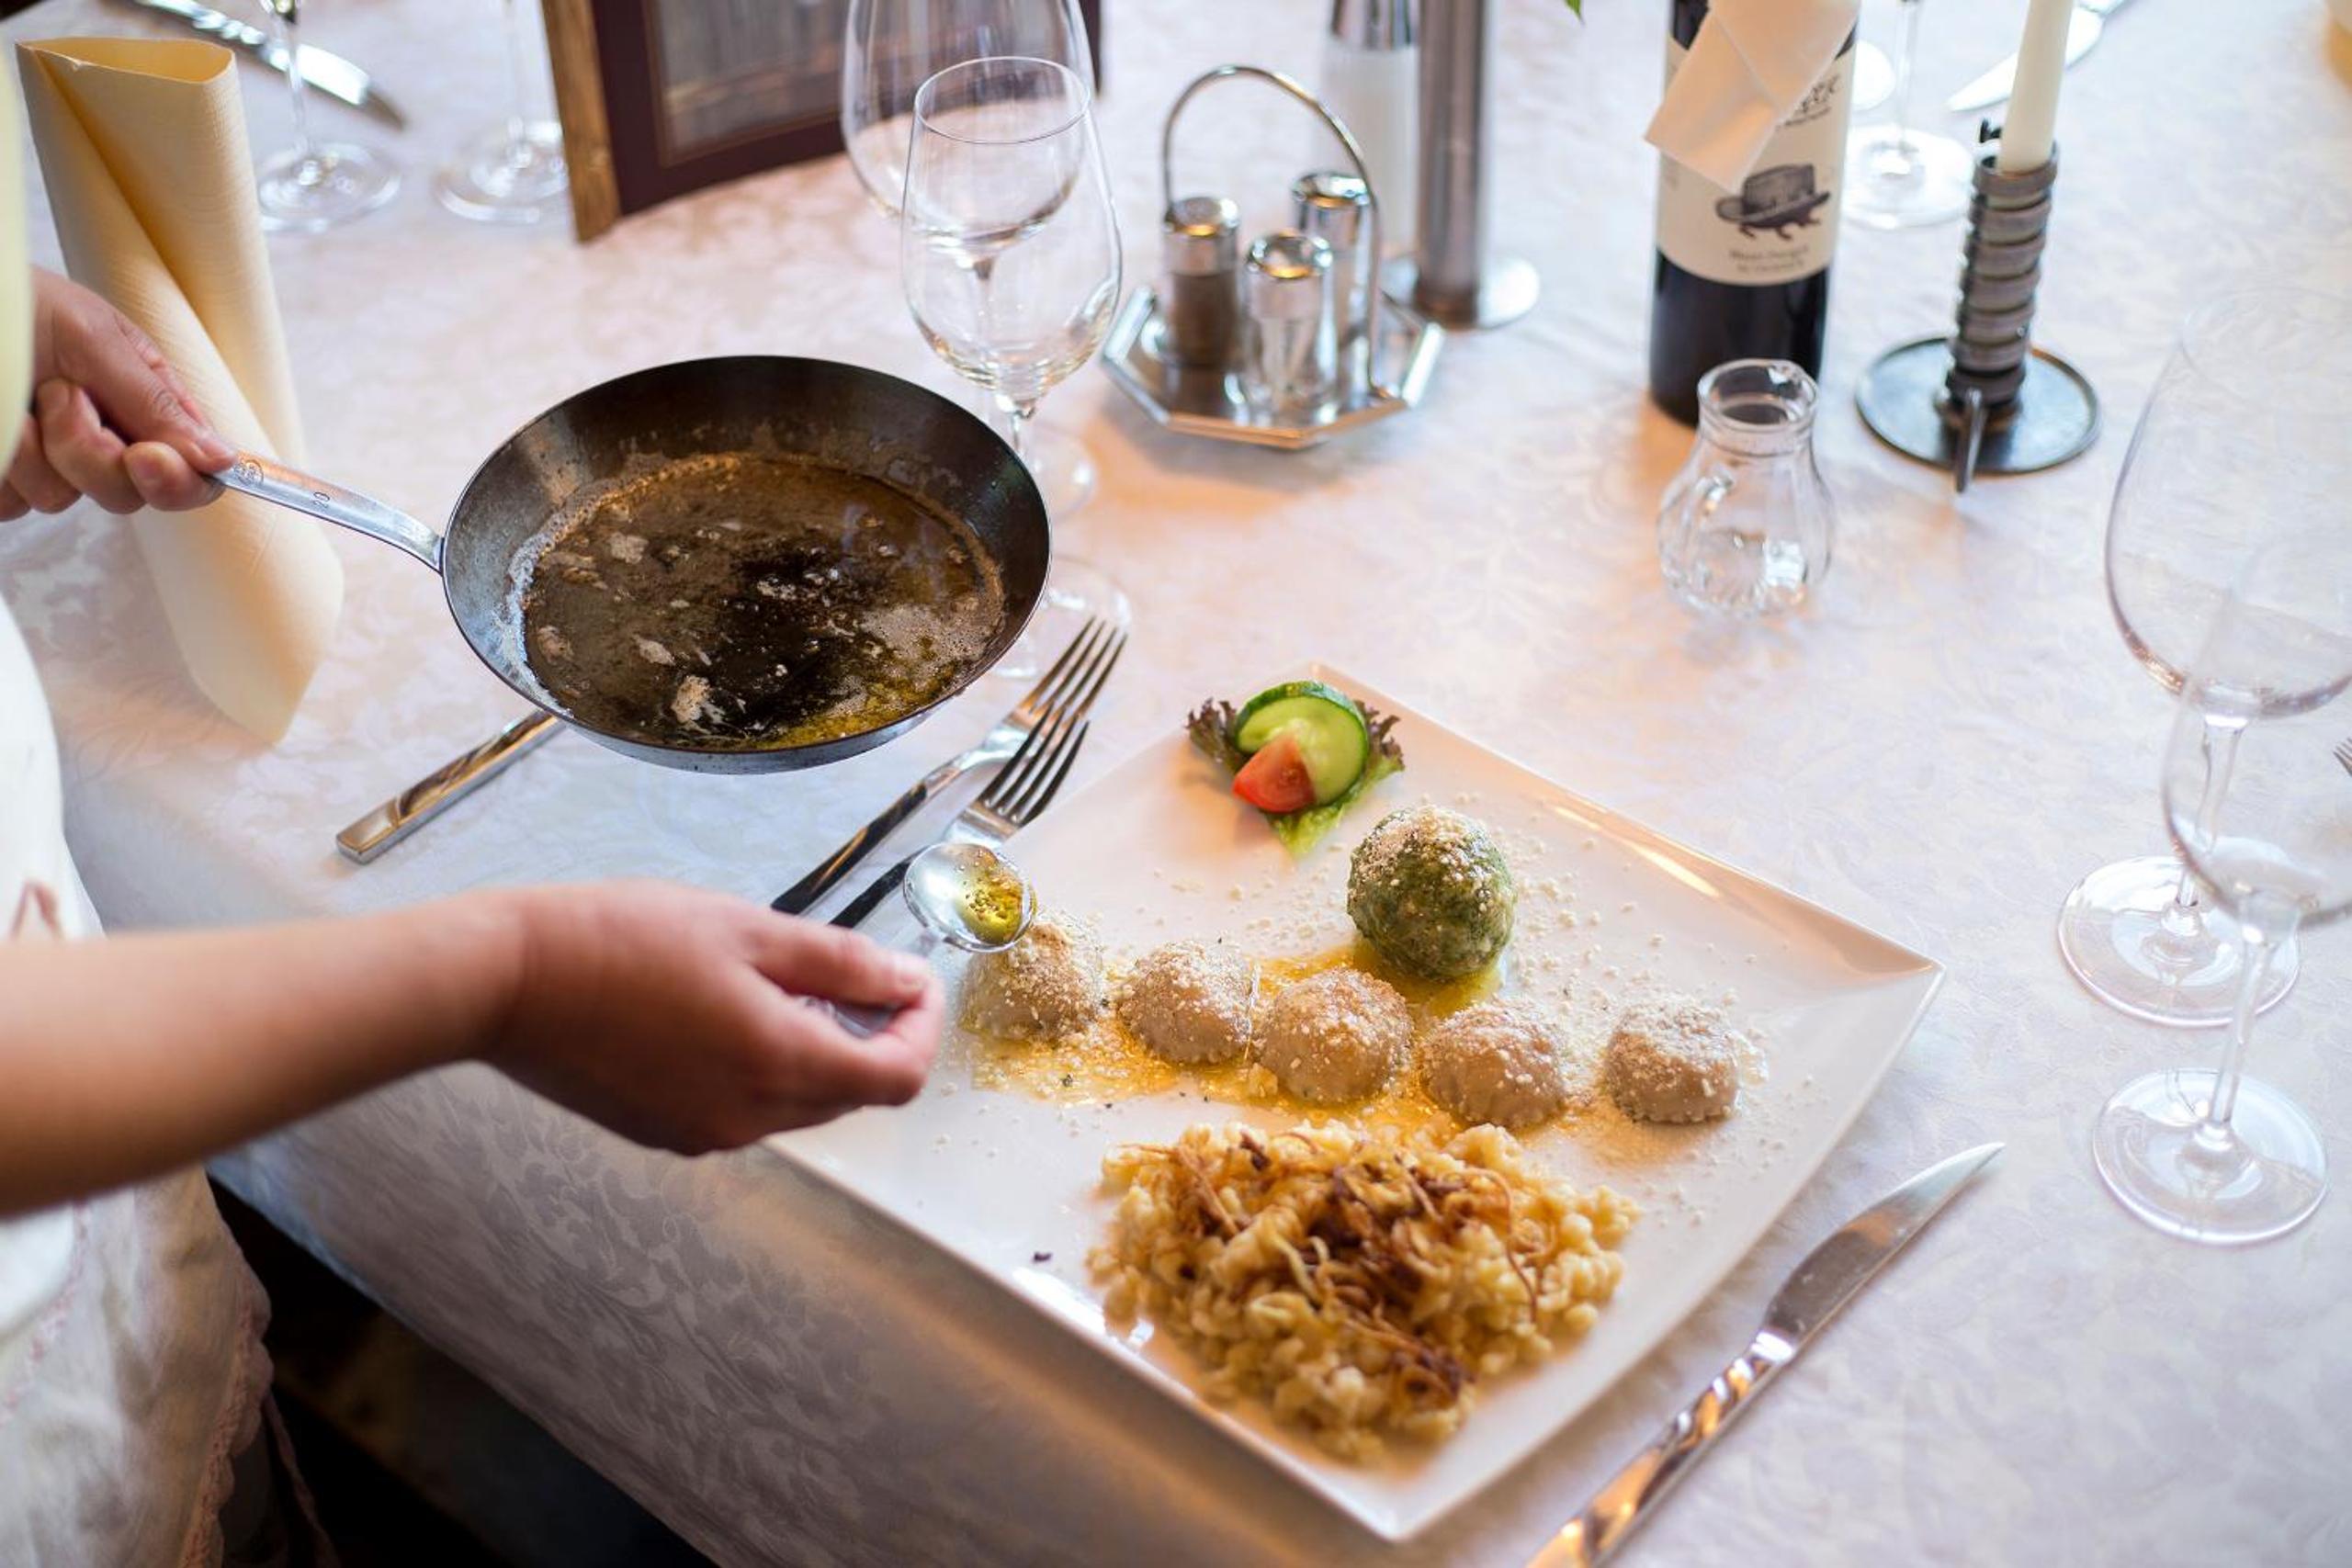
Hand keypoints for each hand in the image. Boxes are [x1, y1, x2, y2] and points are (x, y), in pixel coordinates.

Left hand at [1, 267, 234, 519]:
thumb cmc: (11, 300)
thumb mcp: (90, 336)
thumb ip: (153, 402)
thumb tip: (222, 459)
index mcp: (141, 402)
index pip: (193, 470)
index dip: (181, 480)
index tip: (148, 460)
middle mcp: (102, 439)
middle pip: (128, 493)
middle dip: (90, 453)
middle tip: (57, 396)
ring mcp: (49, 464)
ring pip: (61, 499)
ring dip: (32, 449)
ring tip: (14, 396)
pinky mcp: (5, 482)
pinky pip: (11, 504)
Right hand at [482, 881, 942, 1153]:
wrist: (510, 982)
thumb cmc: (623, 939)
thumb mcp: (747, 930)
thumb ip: (839, 963)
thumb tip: (906, 983)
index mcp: (779, 1063)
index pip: (897, 1077)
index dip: (921, 1030)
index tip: (913, 983)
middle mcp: (750, 1118)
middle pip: (853, 1094)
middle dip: (871, 1037)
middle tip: (853, 974)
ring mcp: (706, 1134)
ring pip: (801, 1104)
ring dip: (818, 1052)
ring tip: (783, 984)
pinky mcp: (667, 1134)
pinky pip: (747, 1110)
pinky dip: (766, 1069)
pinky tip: (730, 1014)